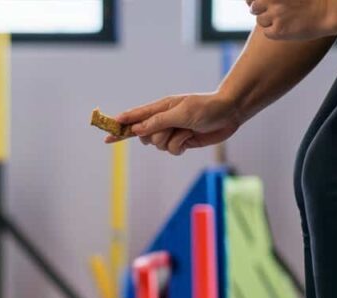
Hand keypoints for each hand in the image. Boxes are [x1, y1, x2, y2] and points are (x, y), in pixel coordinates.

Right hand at [111, 93, 241, 155]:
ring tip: (186, 130)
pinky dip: (180, 147)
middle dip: (155, 136)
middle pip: (144, 136)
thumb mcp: (180, 113)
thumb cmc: (206, 107)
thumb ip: (157, 121)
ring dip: (171, 141)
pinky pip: (171, 151)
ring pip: (158, 145)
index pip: (134, 117)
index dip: (120, 125)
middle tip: (170, 129)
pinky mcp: (181, 142)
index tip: (106, 132)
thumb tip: (137, 130)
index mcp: (160, 108)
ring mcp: (172, 131)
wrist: (230, 112)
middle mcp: (163, 120)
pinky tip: (190, 137)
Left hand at [247, 0, 335, 39]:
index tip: (262, 3)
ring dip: (270, 21)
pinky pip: (268, 32)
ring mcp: (275, 15)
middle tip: (278, 11)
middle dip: (262, 10)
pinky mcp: (279, 30)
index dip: (254, 1)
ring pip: (261, 20)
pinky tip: (289, 27)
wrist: (330, 10)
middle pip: (254, 8)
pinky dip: (275, 31)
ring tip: (287, 18)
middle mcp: (272, 0)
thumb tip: (252, 2)